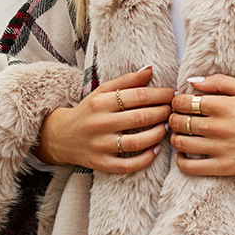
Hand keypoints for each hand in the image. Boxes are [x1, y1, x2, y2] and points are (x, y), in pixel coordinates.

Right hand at [36, 65, 174, 173]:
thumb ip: (126, 81)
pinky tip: (156, 149)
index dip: (159, 95)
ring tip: (167, 127)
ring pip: (136, 142)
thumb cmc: (89, 111)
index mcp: (100, 102)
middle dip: (162, 113)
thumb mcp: (102, 91)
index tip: (173, 94)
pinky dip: (146, 158)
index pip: (137, 96)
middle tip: (173, 111)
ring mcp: (100, 145)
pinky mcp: (101, 163)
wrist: (60, 136)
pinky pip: (128, 164)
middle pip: (139, 118)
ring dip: (158, 134)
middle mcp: (99, 124)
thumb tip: (150, 69)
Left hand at [168, 74, 234, 175]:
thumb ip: (219, 82)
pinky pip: (190, 167)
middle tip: (179, 119)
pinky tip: (184, 154)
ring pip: (181, 143)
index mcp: (223, 106)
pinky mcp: (224, 167)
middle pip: (179, 122)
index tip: (180, 104)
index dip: (176, 102)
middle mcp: (219, 127)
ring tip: (182, 135)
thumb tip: (192, 81)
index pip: (183, 102)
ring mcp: (220, 149)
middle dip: (174, 118)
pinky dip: (180, 161)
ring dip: (175, 137)